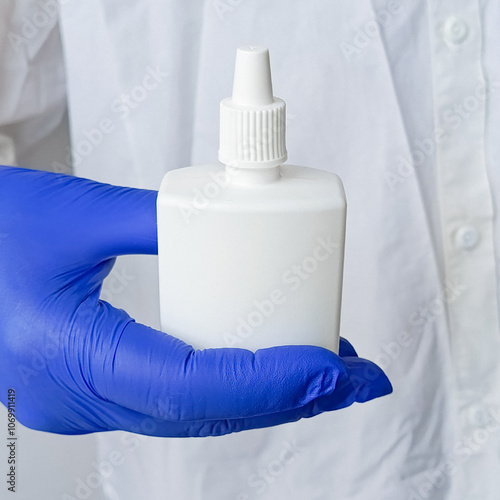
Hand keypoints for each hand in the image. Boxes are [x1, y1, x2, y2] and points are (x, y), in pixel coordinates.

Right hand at [0, 166, 391, 436]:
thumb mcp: (77, 214)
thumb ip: (159, 218)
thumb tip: (227, 222)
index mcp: (73, 355)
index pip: (196, 387)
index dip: (272, 383)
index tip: (330, 369)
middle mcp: (82, 396)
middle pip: (206, 412)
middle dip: (287, 398)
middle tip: (349, 377)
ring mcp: (86, 402)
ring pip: (194, 415)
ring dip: (261, 397)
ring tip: (319, 372)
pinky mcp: (92, 391)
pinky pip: (174, 402)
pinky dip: (225, 390)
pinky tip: (257, 368)